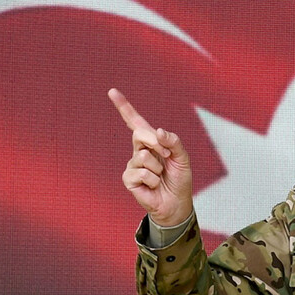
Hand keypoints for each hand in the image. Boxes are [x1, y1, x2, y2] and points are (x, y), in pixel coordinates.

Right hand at [109, 88, 193, 226]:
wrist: (177, 203)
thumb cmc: (179, 179)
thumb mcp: (182, 157)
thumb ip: (173, 142)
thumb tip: (159, 132)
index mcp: (151, 142)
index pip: (135, 121)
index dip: (124, 107)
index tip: (112, 91)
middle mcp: (139, 150)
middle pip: (140, 133)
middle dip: (156, 143)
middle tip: (167, 157)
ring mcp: (132, 164)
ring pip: (144, 156)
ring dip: (158, 167)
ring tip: (160, 177)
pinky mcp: (129, 179)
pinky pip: (141, 172)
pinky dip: (153, 180)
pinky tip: (153, 186)